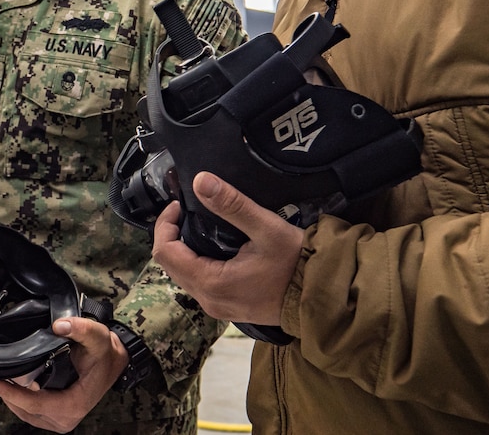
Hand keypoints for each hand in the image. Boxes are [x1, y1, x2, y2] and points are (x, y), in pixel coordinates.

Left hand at [0, 317, 127, 432]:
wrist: (114, 360)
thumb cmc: (104, 352)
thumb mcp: (97, 336)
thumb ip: (80, 328)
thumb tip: (59, 325)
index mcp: (73, 405)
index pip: (34, 403)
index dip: (11, 393)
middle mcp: (67, 418)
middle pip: (26, 411)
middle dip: (8, 395)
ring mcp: (62, 420)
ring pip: (27, 414)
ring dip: (12, 398)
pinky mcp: (58, 417)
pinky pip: (32, 413)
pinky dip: (21, 401)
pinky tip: (13, 386)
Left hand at [152, 171, 304, 324]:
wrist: (322, 298)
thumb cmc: (297, 264)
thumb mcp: (266, 228)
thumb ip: (232, 205)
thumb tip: (200, 181)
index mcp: (211, 283)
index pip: (165, 253)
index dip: (165, 225)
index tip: (179, 205)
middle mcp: (208, 300)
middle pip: (170, 265)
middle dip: (172, 235)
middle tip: (187, 210)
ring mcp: (217, 307)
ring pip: (183, 275)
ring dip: (184, 249)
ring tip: (199, 223)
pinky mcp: (228, 307)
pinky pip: (199, 282)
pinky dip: (197, 261)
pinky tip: (213, 244)